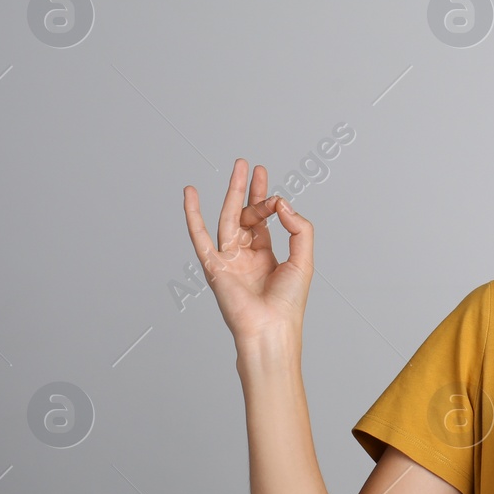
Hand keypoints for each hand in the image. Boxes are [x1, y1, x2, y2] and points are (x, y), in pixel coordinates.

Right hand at [182, 159, 313, 344]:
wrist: (271, 328)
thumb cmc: (289, 303)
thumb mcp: (303, 259)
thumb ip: (298, 228)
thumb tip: (281, 202)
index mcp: (266, 257)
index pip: (265, 221)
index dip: (270, 203)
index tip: (277, 197)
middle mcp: (245, 256)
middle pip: (245, 215)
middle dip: (248, 189)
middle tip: (249, 164)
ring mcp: (228, 260)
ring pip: (228, 218)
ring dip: (232, 192)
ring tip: (237, 166)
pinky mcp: (213, 266)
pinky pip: (199, 236)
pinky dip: (192, 215)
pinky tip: (190, 194)